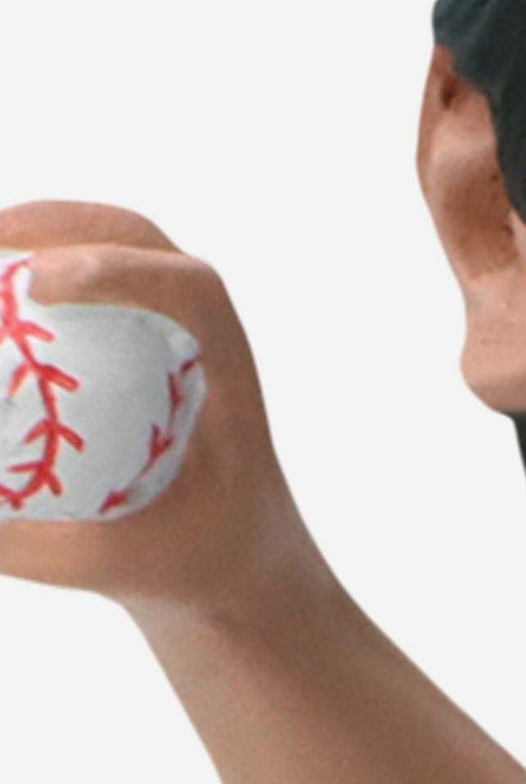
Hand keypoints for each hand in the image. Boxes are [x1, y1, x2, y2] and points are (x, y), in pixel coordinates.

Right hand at [0, 202, 316, 617]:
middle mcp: (203, 328)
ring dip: (43, 230)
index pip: (187, 287)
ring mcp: (172, 325)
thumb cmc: (193, 557)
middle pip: (140, 238)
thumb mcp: (119, 562)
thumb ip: (30, 544)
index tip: (38, 281)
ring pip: (115, 245)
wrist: (236, 557)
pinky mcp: (142, 338)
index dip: (116, 269)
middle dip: (59, 221)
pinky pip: (88, 285)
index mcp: (224, 364)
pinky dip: (36, 271)